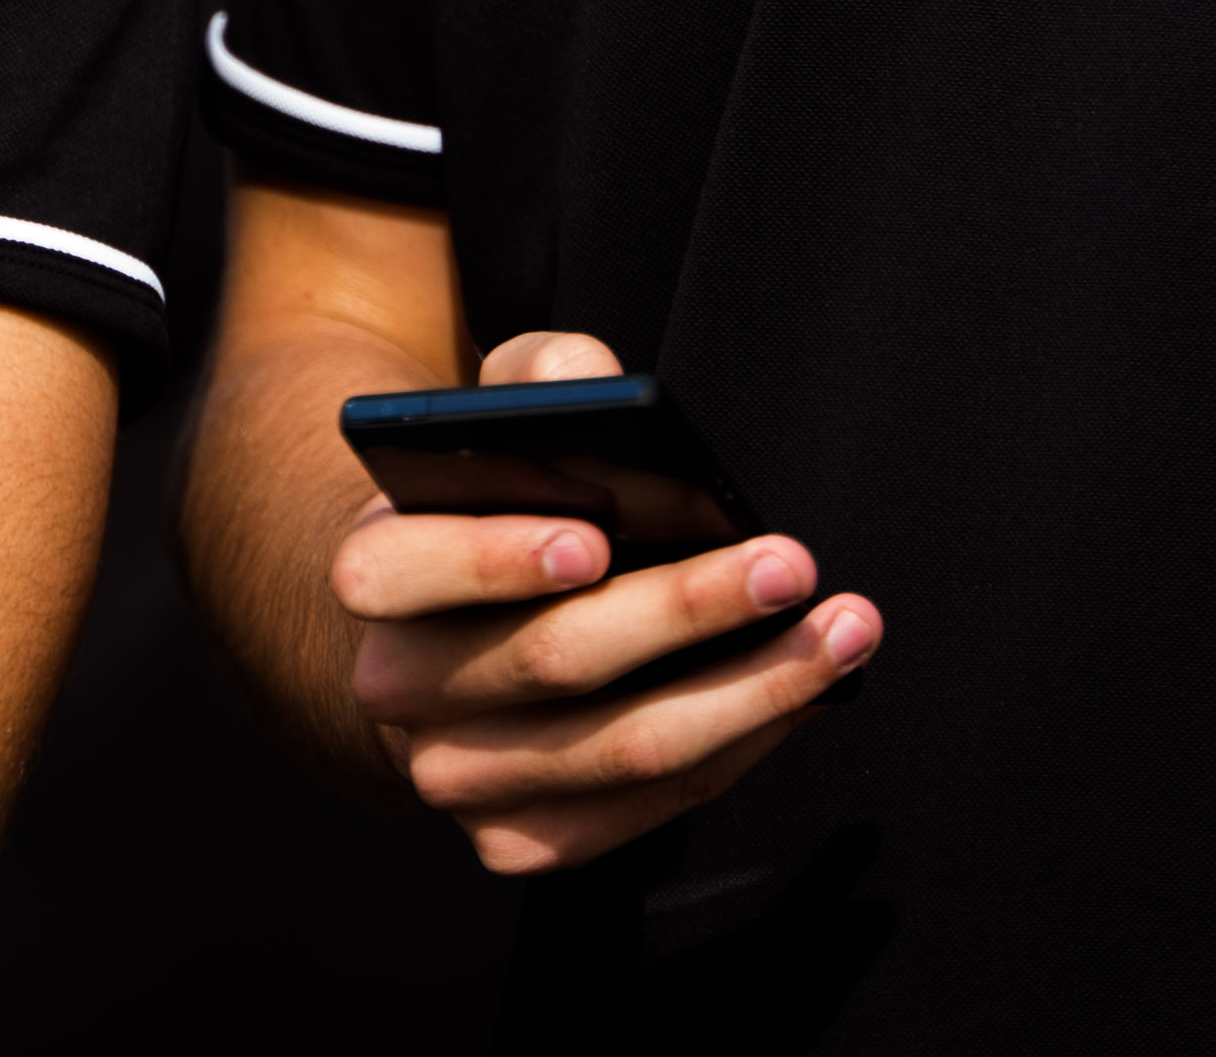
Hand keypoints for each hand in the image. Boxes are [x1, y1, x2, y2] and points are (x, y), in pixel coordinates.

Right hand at [331, 330, 879, 873]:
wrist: (450, 634)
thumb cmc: (497, 503)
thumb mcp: (500, 416)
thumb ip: (539, 377)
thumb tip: (598, 386)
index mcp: (372, 573)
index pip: (401, 570)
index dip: (494, 558)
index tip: (594, 539)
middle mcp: (395, 689)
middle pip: (551, 658)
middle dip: (685, 607)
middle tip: (788, 563)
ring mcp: (455, 779)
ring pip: (622, 747)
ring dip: (752, 689)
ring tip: (842, 630)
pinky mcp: (520, 839)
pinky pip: (652, 805)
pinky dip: (740, 744)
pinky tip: (801, 693)